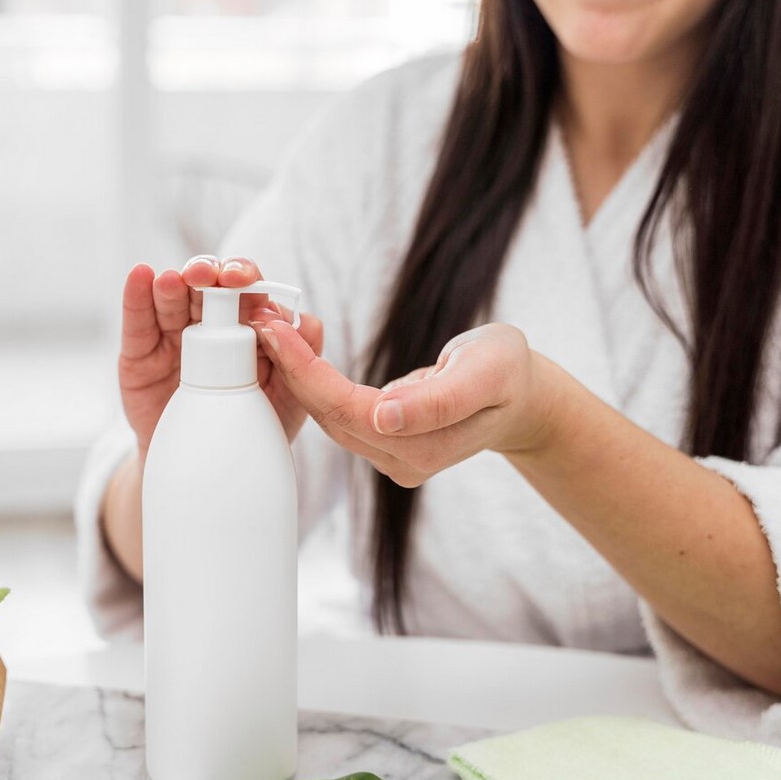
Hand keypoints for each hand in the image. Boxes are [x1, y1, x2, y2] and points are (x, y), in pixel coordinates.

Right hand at [117, 256, 324, 460]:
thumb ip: (302, 360)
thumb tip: (298, 322)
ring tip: (174, 280)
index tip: (245, 282)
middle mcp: (209, 324)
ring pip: (174, 297)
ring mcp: (173, 335)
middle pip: (209, 287)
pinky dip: (137, 296)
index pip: (249, 294)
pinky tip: (141, 276)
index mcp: (246, 329)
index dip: (248, 282)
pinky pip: (138, 321)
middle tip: (212, 277)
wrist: (201, 468)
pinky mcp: (140, 352)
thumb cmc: (250, 430)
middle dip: (211, 275)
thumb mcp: (287, 400)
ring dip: (175, 283)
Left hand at [255, 320, 562, 486]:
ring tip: (269, 326)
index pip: (348, 410)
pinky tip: (293, 349)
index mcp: (425, 447)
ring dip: (296, 373)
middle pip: (329, 416)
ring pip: (328, 416)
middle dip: (291, 367)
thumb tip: (384, 417)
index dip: (308, 372)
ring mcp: (391, 458)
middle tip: (259, 317)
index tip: (276, 328)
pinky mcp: (383, 445)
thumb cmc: (509, 373)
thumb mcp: (489, 371)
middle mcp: (401, 462)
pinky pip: (338, 413)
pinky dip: (314, 380)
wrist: (521, 397)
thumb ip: (441, 397)